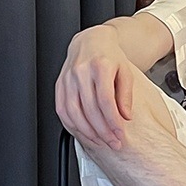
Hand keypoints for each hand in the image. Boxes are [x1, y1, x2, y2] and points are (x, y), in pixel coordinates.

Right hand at [55, 25, 135, 150]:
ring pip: (73, 112)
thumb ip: (126, 95)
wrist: (92, 42)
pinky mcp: (59, 84)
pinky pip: (62, 109)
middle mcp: (81, 72)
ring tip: (99, 141)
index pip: (105, 100)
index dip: (112, 121)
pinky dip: (71, 124)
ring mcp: (67, 78)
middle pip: (89, 109)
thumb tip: (125, 116)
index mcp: (100, 66)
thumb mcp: (126, 73)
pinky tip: (82, 133)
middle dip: (102, 131)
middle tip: (113, 142)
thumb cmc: (110, 58)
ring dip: (86, 131)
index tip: (119, 134)